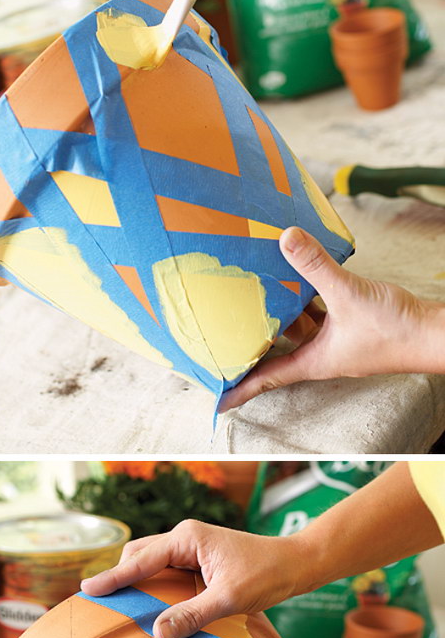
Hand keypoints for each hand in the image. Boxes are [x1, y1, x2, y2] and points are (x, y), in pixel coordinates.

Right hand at [82, 518, 298, 637]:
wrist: (294, 564)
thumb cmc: (266, 574)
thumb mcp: (228, 598)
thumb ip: (192, 615)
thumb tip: (157, 632)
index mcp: (188, 537)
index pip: (141, 558)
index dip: (114, 576)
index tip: (88, 589)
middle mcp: (185, 537)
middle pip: (140, 555)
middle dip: (120, 576)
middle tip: (99, 601)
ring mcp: (192, 547)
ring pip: (152, 562)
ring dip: (137, 580)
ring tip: (118, 604)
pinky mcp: (198, 559)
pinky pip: (166, 570)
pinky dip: (153, 585)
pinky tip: (149, 603)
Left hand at [219, 228, 444, 410]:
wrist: (432, 333)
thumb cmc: (395, 330)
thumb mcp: (348, 294)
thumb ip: (316, 266)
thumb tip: (286, 239)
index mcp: (314, 360)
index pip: (267, 378)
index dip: (240, 389)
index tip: (215, 398)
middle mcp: (322, 353)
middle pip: (277, 351)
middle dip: (252, 343)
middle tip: (223, 334)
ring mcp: (337, 339)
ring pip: (298, 327)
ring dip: (278, 313)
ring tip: (252, 295)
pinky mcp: (351, 323)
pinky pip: (319, 313)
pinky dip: (305, 298)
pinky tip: (298, 276)